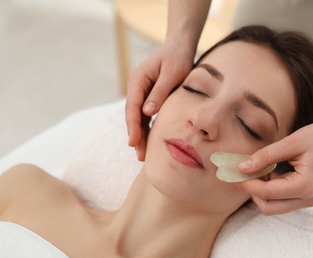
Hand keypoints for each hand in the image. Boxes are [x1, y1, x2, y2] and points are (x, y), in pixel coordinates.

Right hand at [126, 40, 193, 159]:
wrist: (180, 47)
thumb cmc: (177, 57)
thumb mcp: (172, 73)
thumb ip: (159, 92)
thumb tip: (147, 112)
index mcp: (137, 80)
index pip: (132, 107)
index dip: (132, 126)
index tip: (134, 142)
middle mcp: (137, 88)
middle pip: (133, 116)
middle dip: (136, 136)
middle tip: (141, 156)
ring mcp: (142, 94)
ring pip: (139, 118)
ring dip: (141, 136)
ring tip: (144, 155)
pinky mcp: (150, 98)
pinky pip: (147, 117)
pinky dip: (148, 129)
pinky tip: (152, 142)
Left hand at [236, 117, 312, 214]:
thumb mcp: (291, 142)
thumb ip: (265, 156)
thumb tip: (241, 167)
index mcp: (306, 186)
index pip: (266, 193)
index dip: (246, 183)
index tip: (233, 172)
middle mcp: (308, 198)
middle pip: (268, 207)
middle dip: (251, 191)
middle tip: (241, 172)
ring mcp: (309, 199)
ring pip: (274, 206)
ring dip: (260, 191)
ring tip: (255, 169)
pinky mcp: (307, 196)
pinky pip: (281, 200)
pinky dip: (269, 190)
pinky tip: (265, 172)